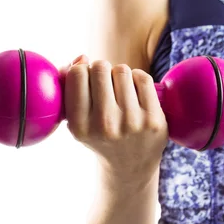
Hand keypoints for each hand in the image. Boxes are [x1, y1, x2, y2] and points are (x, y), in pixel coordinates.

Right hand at [62, 55, 168, 184]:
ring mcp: (131, 122)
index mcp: (80, 126)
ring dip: (119, 75)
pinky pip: (142, 78)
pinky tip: (134, 93)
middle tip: (103, 85)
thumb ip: (69, 87)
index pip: (77, 74)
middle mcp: (105, 125)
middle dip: (100, 70)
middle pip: (99, 67)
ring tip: (119, 91)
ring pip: (122, 70)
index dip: (81, 70)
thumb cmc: (99, 135)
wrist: (130, 166)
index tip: (86, 80)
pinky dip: (137, 79)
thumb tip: (80, 58)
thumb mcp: (76, 120)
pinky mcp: (154, 119)